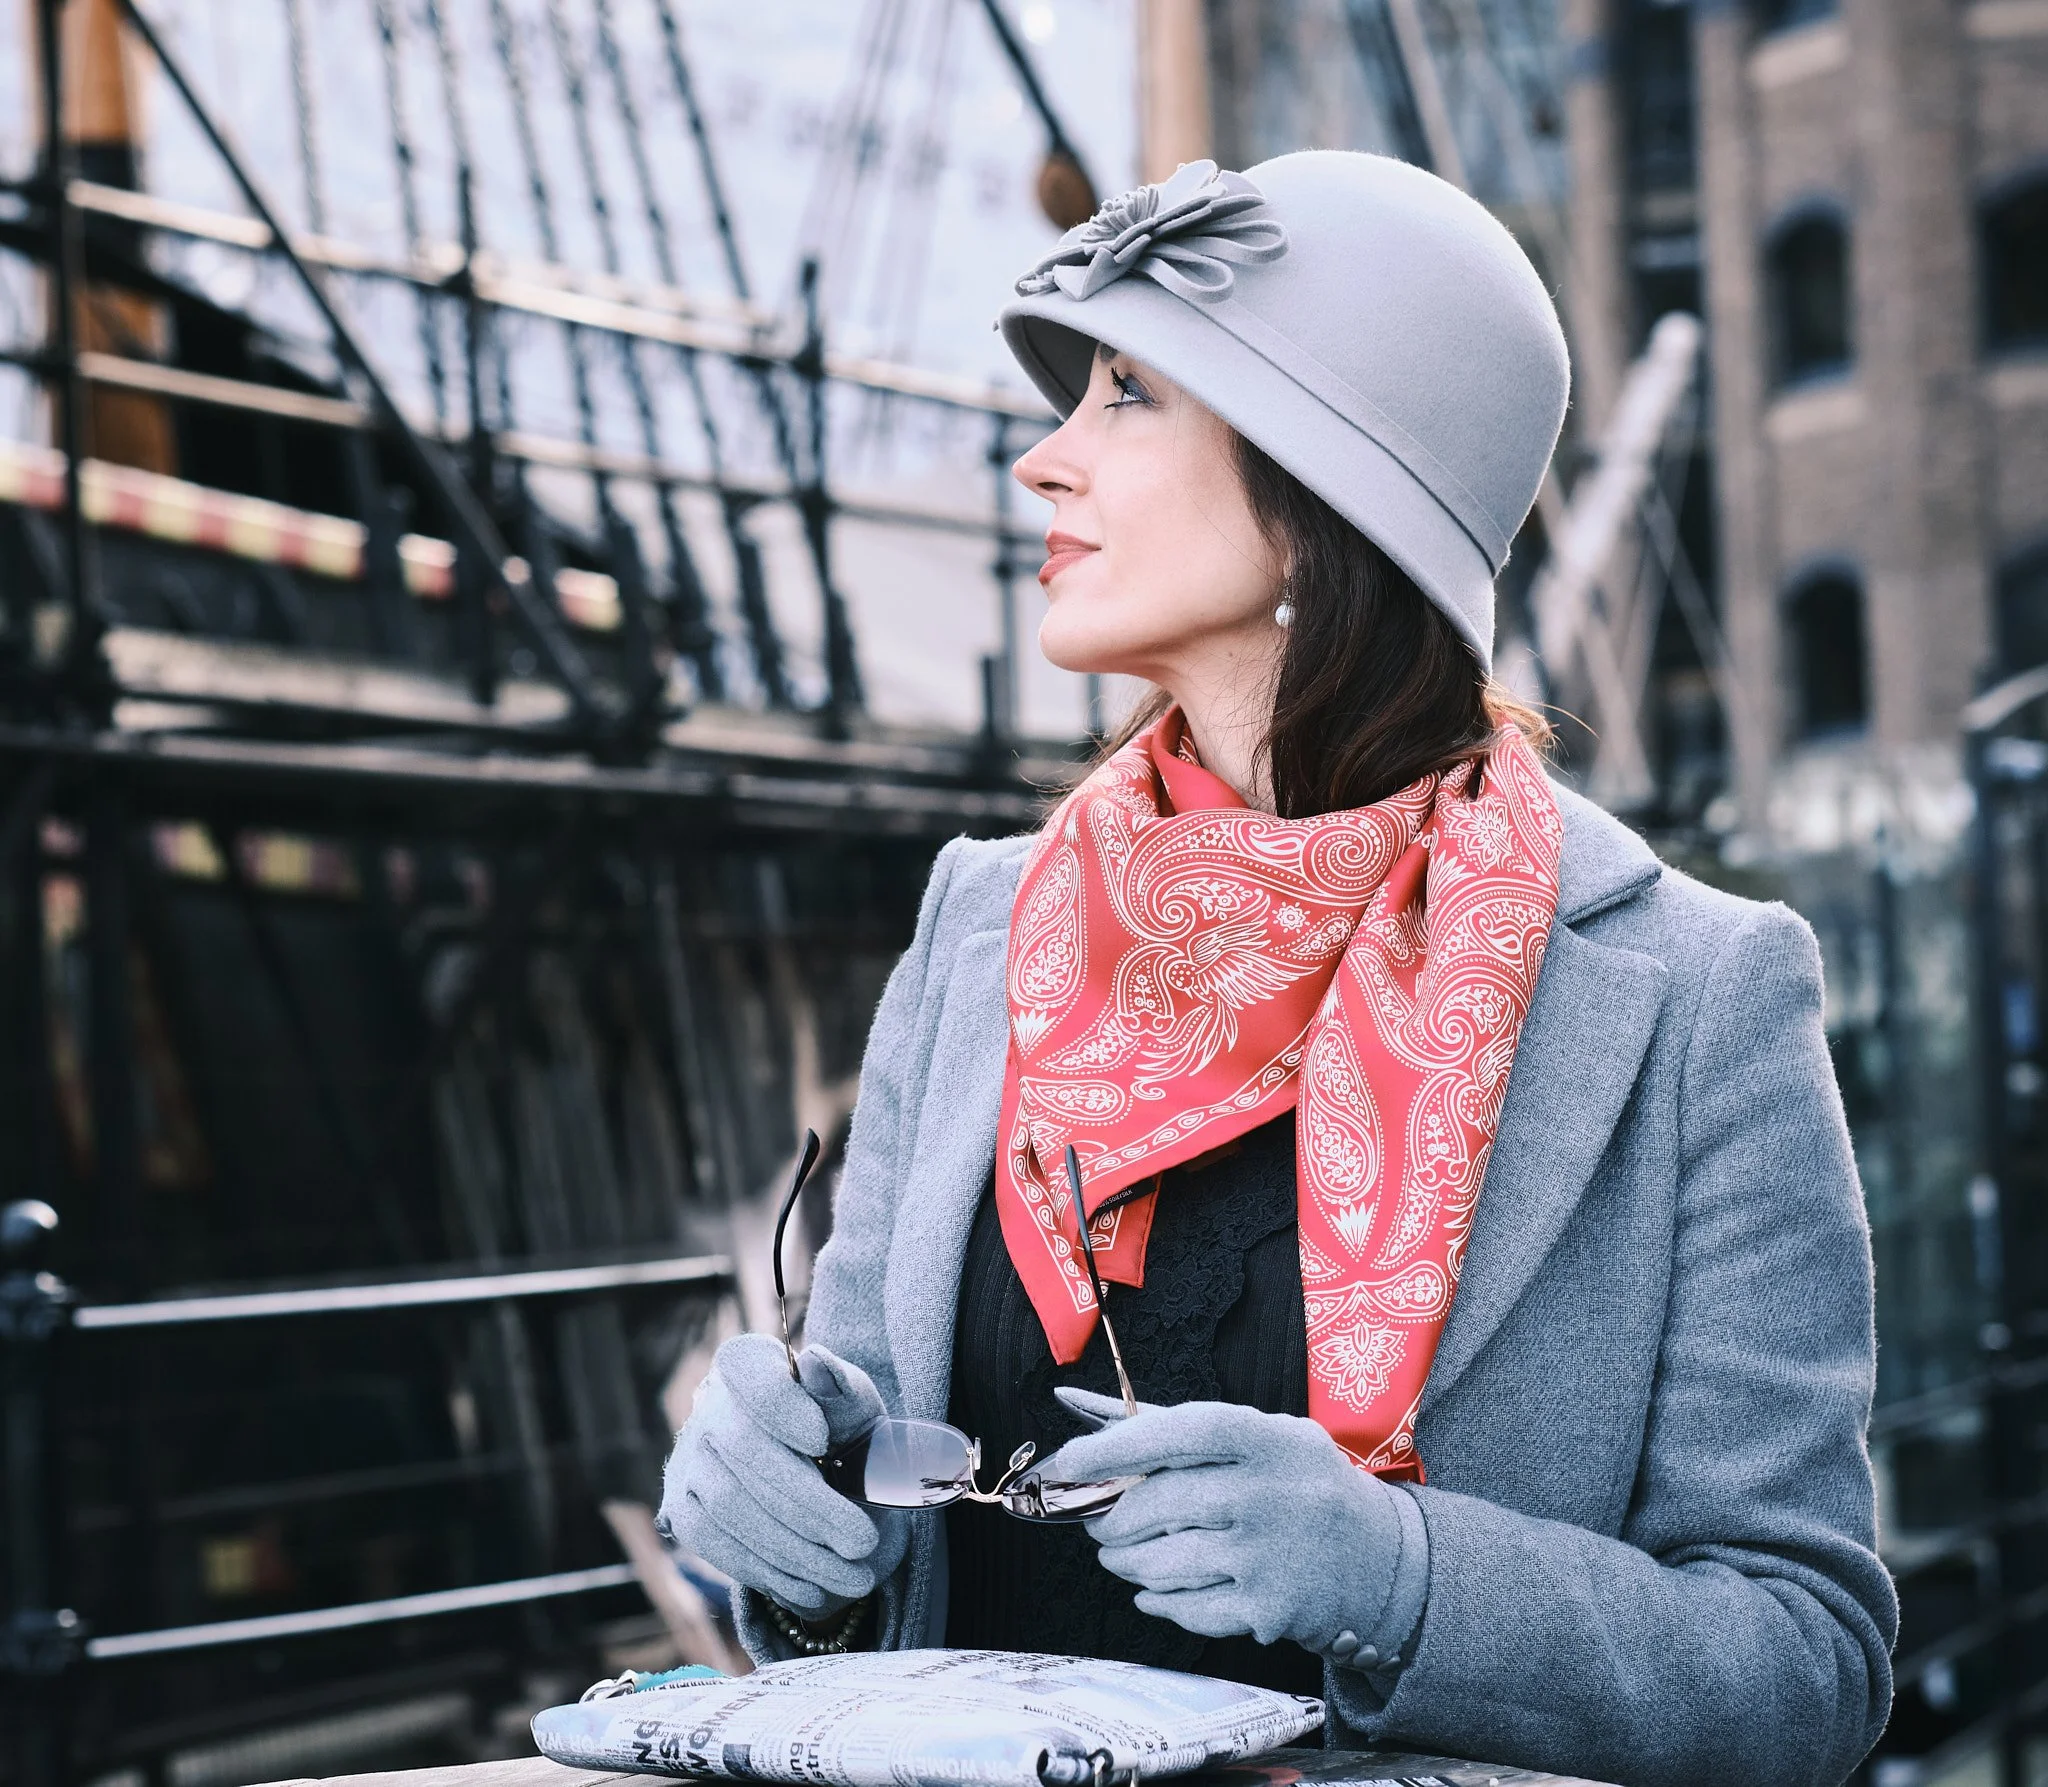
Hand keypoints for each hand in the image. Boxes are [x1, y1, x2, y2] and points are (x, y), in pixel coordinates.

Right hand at [661, 1333, 909, 1618]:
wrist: (816, 1476)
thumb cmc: (838, 1431)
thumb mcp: (852, 1407)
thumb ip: (840, 1390)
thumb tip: (818, 1364)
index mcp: (748, 1365)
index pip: (751, 1377)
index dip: (779, 1407)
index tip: (820, 1439)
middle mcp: (708, 1409)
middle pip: (745, 1452)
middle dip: (809, 1505)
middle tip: (863, 1542)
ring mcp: (687, 1462)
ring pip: (731, 1508)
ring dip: (796, 1549)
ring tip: (853, 1577)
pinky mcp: (682, 1512)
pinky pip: (717, 1545)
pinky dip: (767, 1571)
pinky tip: (811, 1589)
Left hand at [1044, 1389, 1421, 1661]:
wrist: (1381, 1558)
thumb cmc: (1295, 1481)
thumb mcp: (1251, 1435)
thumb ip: (1163, 1421)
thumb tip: (1071, 1402)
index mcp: (1265, 1438)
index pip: (1176, 1433)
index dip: (1113, 1447)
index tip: (1068, 1464)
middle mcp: (1268, 1494)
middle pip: (1155, 1505)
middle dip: (1107, 1517)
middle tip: (1094, 1519)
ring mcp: (1268, 1557)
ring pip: (1159, 1563)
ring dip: (1123, 1560)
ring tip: (1121, 1551)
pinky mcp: (1268, 1611)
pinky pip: (1184, 1607)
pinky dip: (1158, 1599)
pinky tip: (1156, 1588)